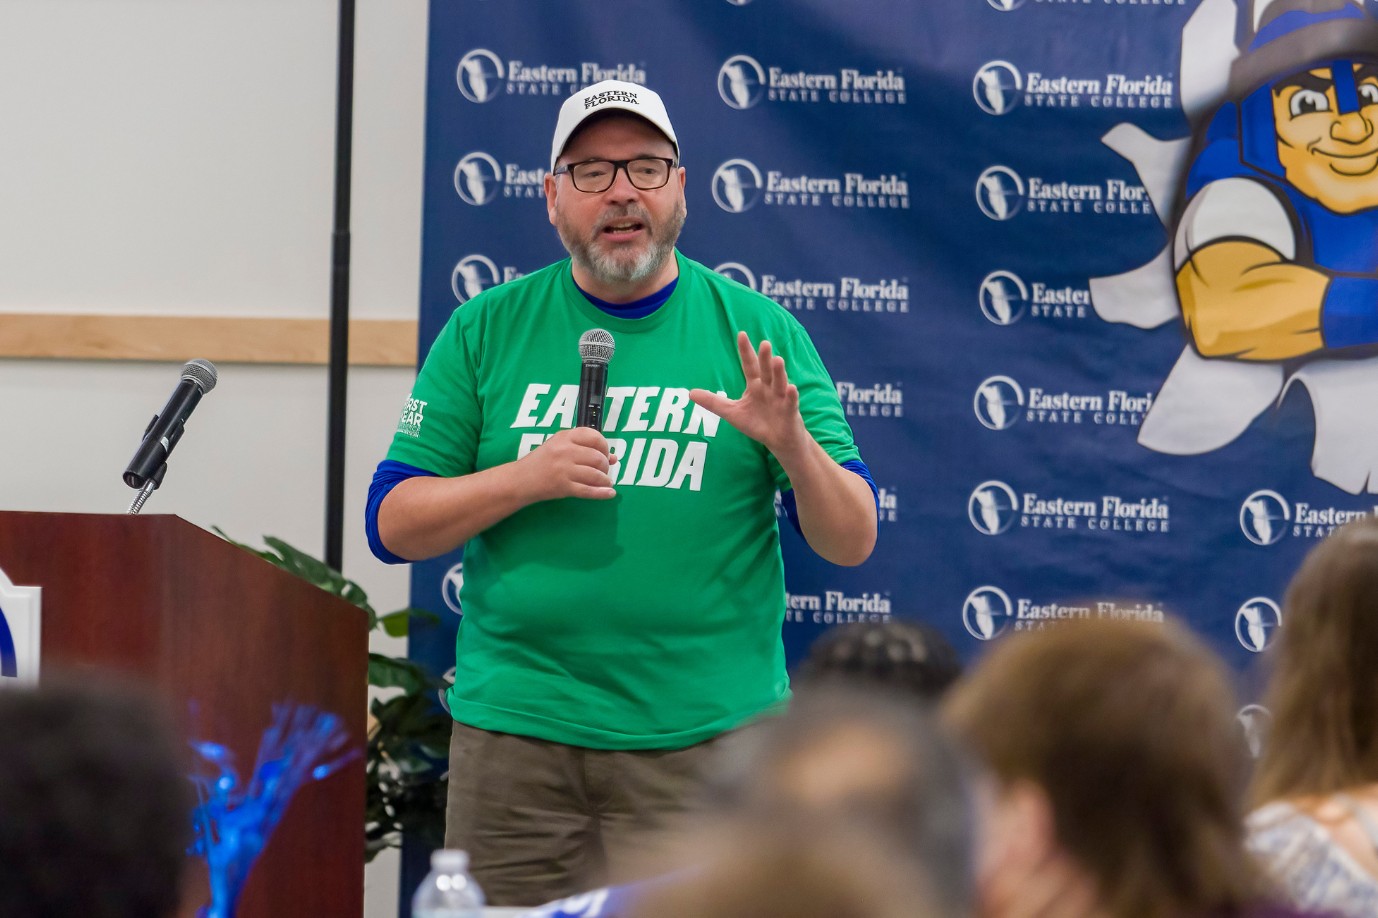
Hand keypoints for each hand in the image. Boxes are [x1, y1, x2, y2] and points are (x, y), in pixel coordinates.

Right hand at [518, 426, 617, 501]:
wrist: (520, 480)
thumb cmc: (541, 462)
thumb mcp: (560, 448)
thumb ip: (584, 449)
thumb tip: (613, 457)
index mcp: (564, 437)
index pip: (594, 436)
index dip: (604, 446)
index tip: (604, 454)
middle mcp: (565, 450)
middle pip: (598, 457)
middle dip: (605, 466)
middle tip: (603, 471)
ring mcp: (564, 469)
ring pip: (596, 474)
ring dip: (605, 480)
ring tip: (606, 482)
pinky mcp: (563, 486)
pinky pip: (589, 490)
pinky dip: (602, 493)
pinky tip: (609, 493)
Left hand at [689, 331, 809, 459]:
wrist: (779, 442)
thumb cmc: (757, 424)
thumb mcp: (732, 413)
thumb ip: (713, 402)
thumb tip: (690, 393)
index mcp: (755, 386)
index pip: (749, 365)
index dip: (745, 351)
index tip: (741, 334)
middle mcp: (769, 388)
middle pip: (765, 371)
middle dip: (765, 358)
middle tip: (764, 343)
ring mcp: (781, 398)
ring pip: (780, 382)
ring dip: (779, 372)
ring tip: (777, 360)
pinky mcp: (790, 412)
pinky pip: (791, 402)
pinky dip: (792, 396)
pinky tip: (791, 388)